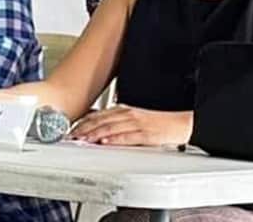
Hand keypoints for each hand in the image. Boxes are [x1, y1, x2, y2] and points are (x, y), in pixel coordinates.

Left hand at [70, 105, 192, 146]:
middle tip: (70, 136)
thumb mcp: (134, 119)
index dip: (82, 122)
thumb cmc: (158, 124)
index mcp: (123, 110)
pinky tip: (105, 142)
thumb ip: (117, 123)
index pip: (97, 115)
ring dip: (94, 134)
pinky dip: (115, 139)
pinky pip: (128, 136)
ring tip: (82, 140)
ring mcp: (137, 124)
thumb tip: (100, 131)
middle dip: (83, 129)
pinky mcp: (147, 134)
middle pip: (101, 121)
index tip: (70, 130)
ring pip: (111, 128)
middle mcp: (128, 115)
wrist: (181, 124)